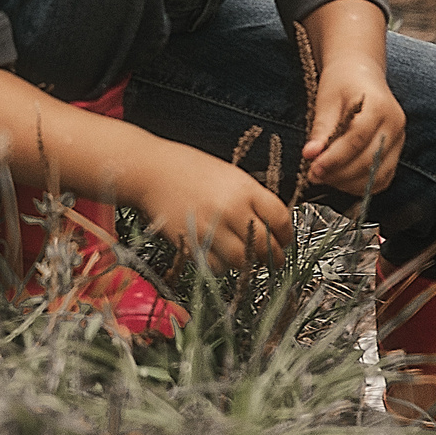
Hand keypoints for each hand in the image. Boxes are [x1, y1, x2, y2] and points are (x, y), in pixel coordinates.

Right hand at [138, 141, 293, 270]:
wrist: (150, 170)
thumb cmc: (188, 168)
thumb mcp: (228, 174)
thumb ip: (251, 197)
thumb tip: (271, 224)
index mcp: (245, 188)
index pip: (280, 220)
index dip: (286, 235)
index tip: (283, 240)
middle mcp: (231, 209)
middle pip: (266, 245)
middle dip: (274, 256)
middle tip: (272, 259)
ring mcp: (211, 227)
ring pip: (244, 261)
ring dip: (248, 263)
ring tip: (245, 258)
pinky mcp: (192, 242)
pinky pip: (217, 266)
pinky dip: (222, 266)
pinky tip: (219, 255)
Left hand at [302, 58, 405, 193]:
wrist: (360, 73)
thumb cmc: (341, 84)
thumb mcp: (326, 100)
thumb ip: (321, 129)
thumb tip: (310, 155)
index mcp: (379, 106)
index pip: (357, 139)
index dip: (334, 158)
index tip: (313, 168)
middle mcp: (395, 124)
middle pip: (369, 160)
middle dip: (339, 173)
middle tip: (313, 175)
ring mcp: (399, 140)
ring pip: (377, 175)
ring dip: (349, 183)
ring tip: (324, 177)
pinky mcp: (396, 152)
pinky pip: (382, 178)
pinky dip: (361, 184)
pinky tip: (341, 179)